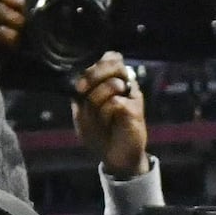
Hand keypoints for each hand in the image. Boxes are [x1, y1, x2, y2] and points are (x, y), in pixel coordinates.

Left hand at [72, 52, 149, 175]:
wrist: (114, 156)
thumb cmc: (99, 132)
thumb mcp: (82, 112)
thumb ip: (81, 94)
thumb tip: (79, 80)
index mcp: (111, 81)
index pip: (110, 58)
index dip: (96, 66)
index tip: (81, 84)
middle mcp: (124, 84)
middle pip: (113, 64)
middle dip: (93, 76)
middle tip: (81, 90)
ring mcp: (132, 95)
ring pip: (111, 84)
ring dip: (97, 101)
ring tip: (99, 117)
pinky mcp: (136, 108)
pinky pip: (114, 103)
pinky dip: (105, 114)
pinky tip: (109, 124)